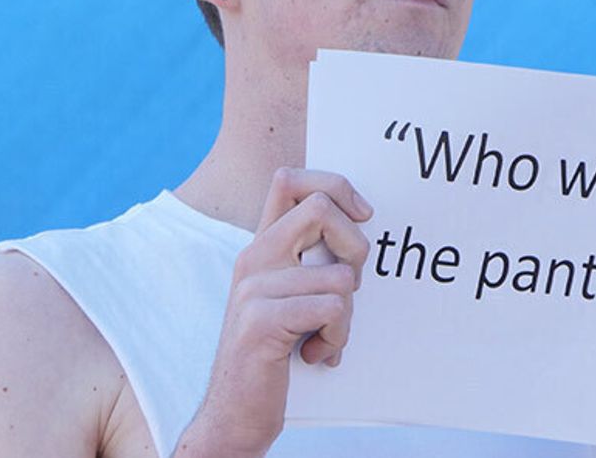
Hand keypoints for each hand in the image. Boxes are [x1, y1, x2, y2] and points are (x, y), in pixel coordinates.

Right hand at [176, 167, 372, 457]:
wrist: (233, 415)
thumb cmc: (276, 355)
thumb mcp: (292, 296)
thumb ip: (312, 260)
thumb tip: (360, 221)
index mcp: (261, 246)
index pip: (290, 180)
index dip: (336, 186)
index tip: (363, 215)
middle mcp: (254, 257)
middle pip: (321, 208)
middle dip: (355, 247)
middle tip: (347, 288)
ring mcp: (253, 287)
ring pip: (340, 274)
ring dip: (346, 316)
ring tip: (322, 336)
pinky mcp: (260, 320)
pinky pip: (332, 310)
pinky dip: (336, 338)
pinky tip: (314, 354)